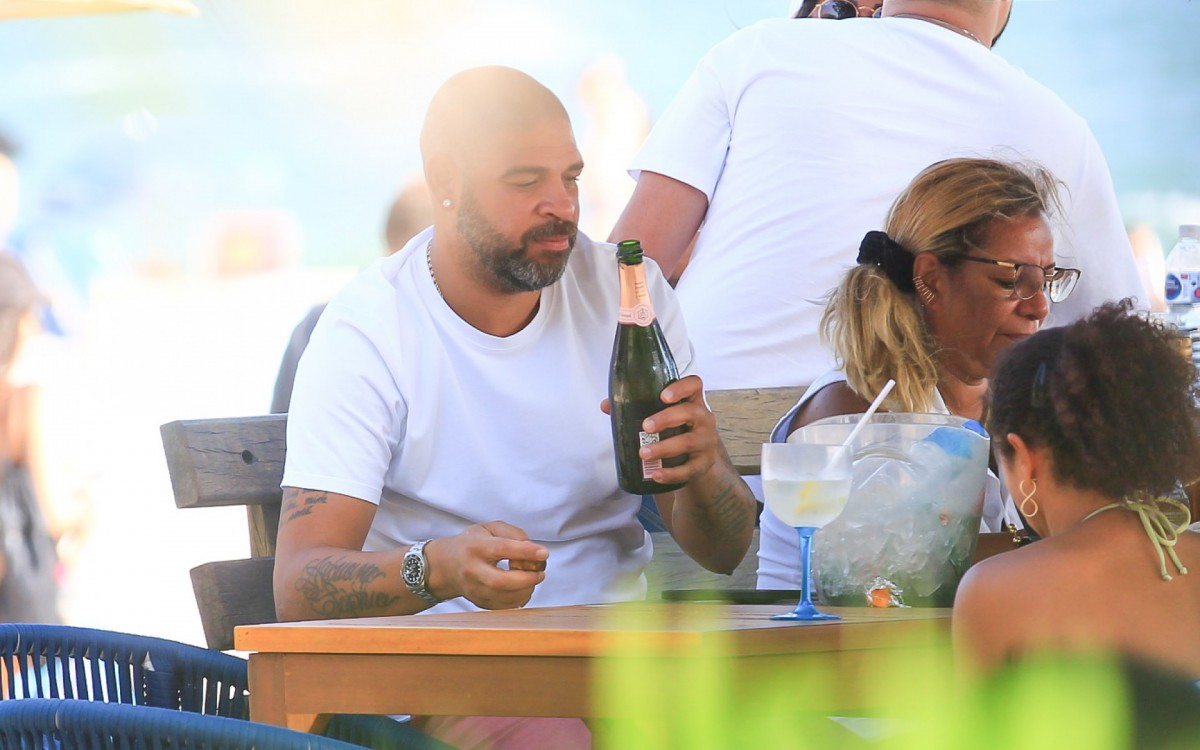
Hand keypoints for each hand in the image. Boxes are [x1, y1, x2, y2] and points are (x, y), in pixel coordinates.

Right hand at [425, 521, 547, 609]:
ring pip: (504, 597)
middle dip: (527, 579)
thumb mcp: (490, 528)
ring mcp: (474, 590)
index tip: (544, 553)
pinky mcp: (479, 602)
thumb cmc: (473, 544)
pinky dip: (519, 599)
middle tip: (540, 573)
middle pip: (501, 581)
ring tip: (531, 578)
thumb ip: (514, 534)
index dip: (525, 552)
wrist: (447, 565)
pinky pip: (504, 607)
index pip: (502, 549)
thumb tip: (534, 551)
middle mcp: (472, 570)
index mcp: (475, 547)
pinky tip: (522, 588)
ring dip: (526, 589)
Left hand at [601, 375, 718, 488]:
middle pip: (690, 412)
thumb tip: (607, 405)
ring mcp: (706, 442)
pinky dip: (671, 473)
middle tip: (645, 427)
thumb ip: (636, 409)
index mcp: (692, 402)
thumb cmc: (677, 431)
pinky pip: (689, 469)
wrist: (698, 460)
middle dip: (667, 418)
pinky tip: (656, 474)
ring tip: (644, 453)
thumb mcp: (663, 417)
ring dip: (664, 447)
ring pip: (689, 442)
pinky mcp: (703, 464)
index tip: (663, 395)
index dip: (681, 387)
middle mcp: (703, 419)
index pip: (694, 385)